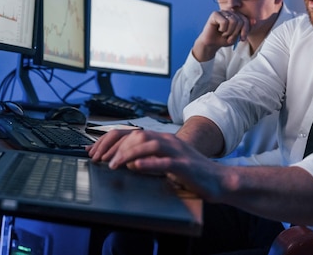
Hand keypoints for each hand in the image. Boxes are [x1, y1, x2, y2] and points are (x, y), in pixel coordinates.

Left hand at [89, 129, 227, 200]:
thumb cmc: (190, 172)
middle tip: (99, 160)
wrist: (218, 180)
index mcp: (160, 138)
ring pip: (148, 144)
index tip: (94, 152)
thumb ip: (145, 159)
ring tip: (112, 165)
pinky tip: (136, 167)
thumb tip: (122, 161)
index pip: (130, 133)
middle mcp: (167, 140)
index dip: (109, 141)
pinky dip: (148, 163)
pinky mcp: (185, 165)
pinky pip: (165, 162)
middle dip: (114, 147)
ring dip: (127, 154)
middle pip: (136, 135)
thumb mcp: (163, 162)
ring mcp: (177, 151)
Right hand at [192, 10, 250, 60]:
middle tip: (229, 37)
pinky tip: (219, 30)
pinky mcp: (215, 14)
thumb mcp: (237, 35)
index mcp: (236, 16)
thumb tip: (255, 21)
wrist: (212, 44)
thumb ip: (246, 28)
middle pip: (240, 21)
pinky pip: (224, 22)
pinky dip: (223, 29)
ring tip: (224, 34)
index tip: (242, 39)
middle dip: (235, 33)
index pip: (246, 20)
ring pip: (233, 21)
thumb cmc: (224, 39)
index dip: (245, 31)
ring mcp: (222, 12)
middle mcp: (230, 12)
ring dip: (229, 32)